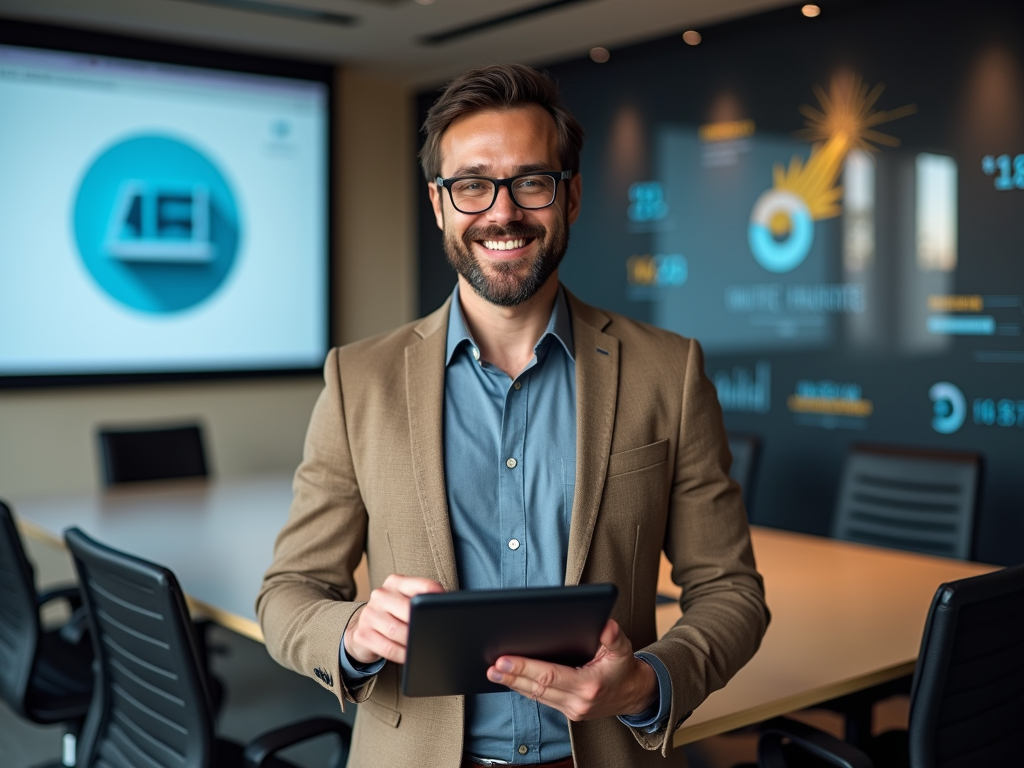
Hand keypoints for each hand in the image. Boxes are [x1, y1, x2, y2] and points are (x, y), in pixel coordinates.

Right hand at [343, 573, 443, 664]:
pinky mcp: (362, 634)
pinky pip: (388, 648)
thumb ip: (422, 600)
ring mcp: (370, 614)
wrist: (361, 627)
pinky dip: (403, 655)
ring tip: (424, 647)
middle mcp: (381, 595)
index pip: (421, 585)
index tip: (446, 609)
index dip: (437, 597)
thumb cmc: (392, 614)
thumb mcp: (405, 601)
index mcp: (396, 582)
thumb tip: (447, 608)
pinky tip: (410, 657)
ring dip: (413, 642)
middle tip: (435, 634)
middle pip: (408, 609)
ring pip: (397, 631)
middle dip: (422, 624)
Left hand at [486, 619, 657, 720]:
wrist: (634, 694)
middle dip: (512, 676)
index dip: (525, 668)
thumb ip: (613, 636)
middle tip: (492, 666)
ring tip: (493, 672)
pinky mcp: (568, 711)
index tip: (504, 660)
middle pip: (537, 689)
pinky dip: (524, 689)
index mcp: (589, 685)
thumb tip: (605, 624)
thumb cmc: (624, 668)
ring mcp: (572, 709)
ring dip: (513, 685)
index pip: (549, 676)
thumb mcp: (624, 649)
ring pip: (536, 697)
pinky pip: (542, 700)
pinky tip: (510, 680)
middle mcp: (578, 702)